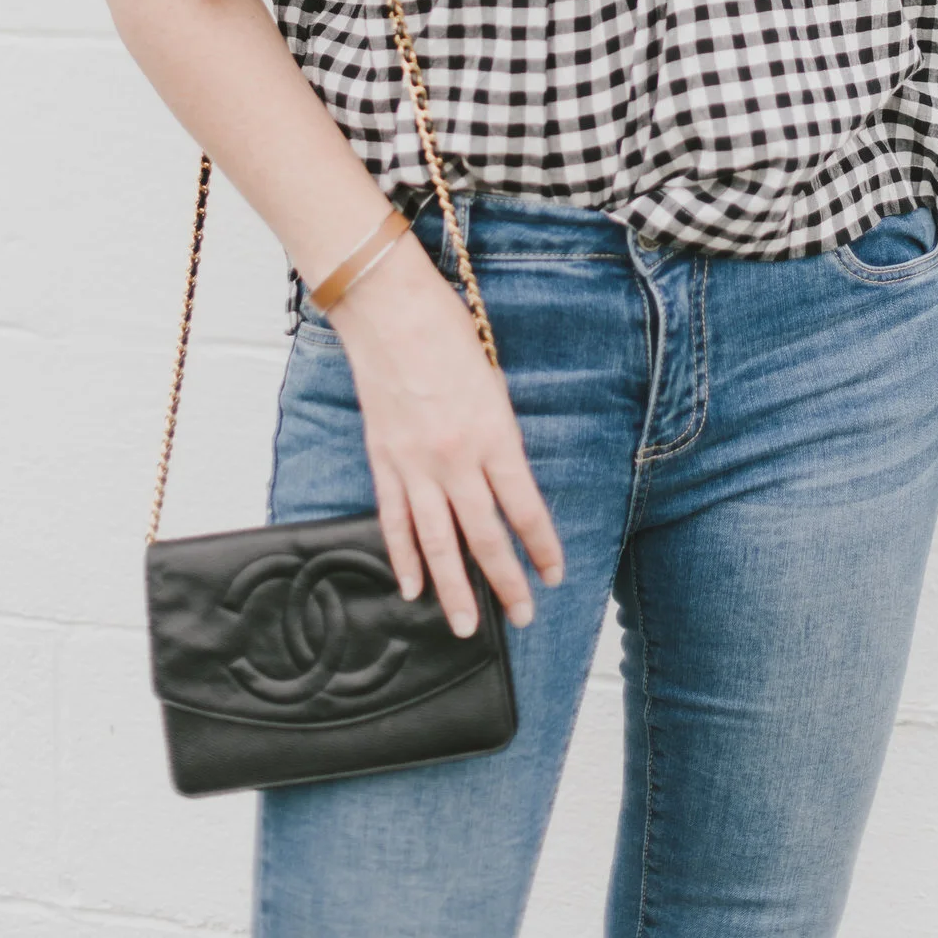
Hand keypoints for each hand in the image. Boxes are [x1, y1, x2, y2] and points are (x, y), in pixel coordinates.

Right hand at [325, 228, 565, 636]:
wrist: (389, 310)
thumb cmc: (446, 333)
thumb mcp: (493, 382)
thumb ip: (499, 434)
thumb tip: (505, 478)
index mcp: (493, 434)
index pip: (524, 507)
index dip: (542, 547)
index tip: (554, 575)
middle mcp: (456, 458)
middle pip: (485, 535)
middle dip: (506, 581)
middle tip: (521, 617)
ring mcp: (415, 464)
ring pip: (438, 542)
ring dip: (454, 588)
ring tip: (464, 626)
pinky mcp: (384, 461)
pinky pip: (395, 520)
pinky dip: (403, 557)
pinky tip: (412, 587)